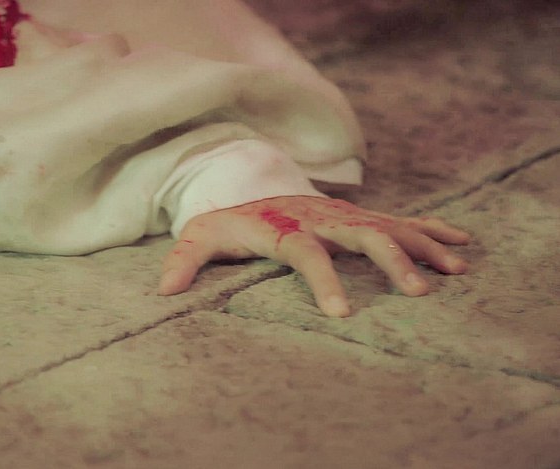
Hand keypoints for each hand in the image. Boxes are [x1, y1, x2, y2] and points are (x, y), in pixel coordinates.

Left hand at [158, 196, 469, 316]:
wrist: (253, 186)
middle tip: (416, 291)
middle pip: (363, 233)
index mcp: (283, 226)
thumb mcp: (200, 235)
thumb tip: (164, 292)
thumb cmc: (229, 221)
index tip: (342, 314)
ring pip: (391, 225)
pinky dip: (432, 230)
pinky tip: (462, 245)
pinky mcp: (360, 216)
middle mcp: (321, 217)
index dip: (323, 280)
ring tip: (454, 270)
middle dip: (391, 260)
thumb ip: (184, 261)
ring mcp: (345, 215)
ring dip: (423, 246)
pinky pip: (402, 220)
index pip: (305, 252)